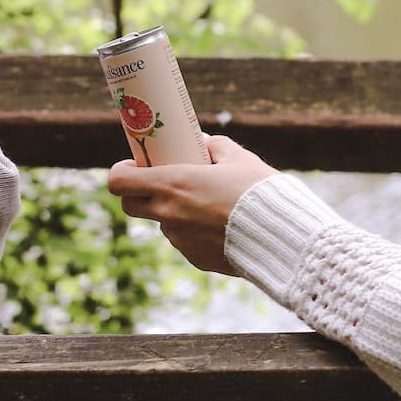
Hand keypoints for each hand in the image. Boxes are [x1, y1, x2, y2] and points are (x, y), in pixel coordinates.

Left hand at [107, 134, 277, 274]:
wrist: (280, 236)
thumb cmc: (258, 192)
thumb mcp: (238, 157)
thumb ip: (213, 146)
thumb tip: (200, 141)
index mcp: (173, 184)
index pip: (119, 181)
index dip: (121, 172)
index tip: (134, 166)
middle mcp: (169, 213)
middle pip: (130, 205)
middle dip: (139, 194)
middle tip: (160, 183)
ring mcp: (180, 239)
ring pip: (163, 223)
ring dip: (174, 212)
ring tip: (208, 204)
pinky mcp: (195, 258)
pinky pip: (185, 241)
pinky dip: (195, 232)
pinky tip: (221, 225)